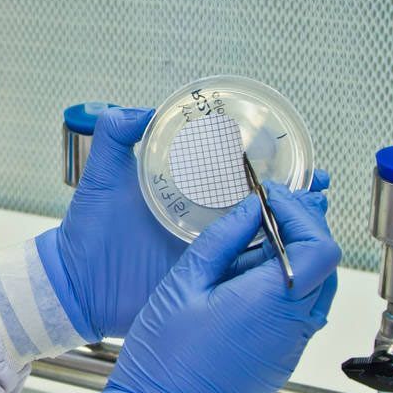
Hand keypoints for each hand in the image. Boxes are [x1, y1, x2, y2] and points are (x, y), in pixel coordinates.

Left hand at [37, 105, 330, 342]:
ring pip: (260, 239)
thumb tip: (138, 109)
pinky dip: (273, 266)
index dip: (268, 166)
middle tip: (317, 184)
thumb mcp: (100, 177)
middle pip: (260, 206)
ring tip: (317, 212)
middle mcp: (203, 222)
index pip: (236, 176)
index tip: (295, 154)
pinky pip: (245, 276)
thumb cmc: (86, 232)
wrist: (75, 284)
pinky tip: (297, 256)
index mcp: (187, 195)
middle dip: (295, 195)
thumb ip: (114, 136)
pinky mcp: (204, 284)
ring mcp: (206, 254)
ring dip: (292, 227)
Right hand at [90, 184, 340, 392]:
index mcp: (271, 302)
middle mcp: (293, 326)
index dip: (300, 214)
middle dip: (300, 230)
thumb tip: (250, 209)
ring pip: (316, 288)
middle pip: (324, 263)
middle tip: (264, 213)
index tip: (270, 199)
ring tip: (252, 245)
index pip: (319, 245)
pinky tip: (247, 281)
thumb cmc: (164, 359)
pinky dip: (286, 286)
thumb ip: (222, 240)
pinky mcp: (282, 360)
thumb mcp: (183, 284)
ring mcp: (291, 347)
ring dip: (295, 258)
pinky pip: (300, 313)